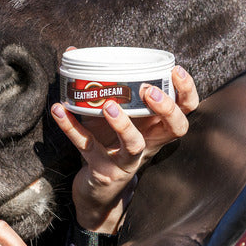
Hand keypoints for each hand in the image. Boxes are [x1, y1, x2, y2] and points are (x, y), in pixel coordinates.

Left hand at [50, 64, 198, 237]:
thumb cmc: (107, 146)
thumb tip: (74, 53)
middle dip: (166, 107)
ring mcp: (127, 161)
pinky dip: (71, 128)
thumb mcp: (110, 118)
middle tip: (148, 90)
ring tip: (108, 106)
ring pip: (134, 145)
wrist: (96, 192)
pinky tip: (59, 110)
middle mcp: (149, 145)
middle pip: (175, 128)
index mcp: (156, 129)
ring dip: (123, 124)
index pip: (185, 109)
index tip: (175, 71)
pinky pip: (87, 147)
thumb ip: (99, 87)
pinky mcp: (104, 172)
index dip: (187, 91)